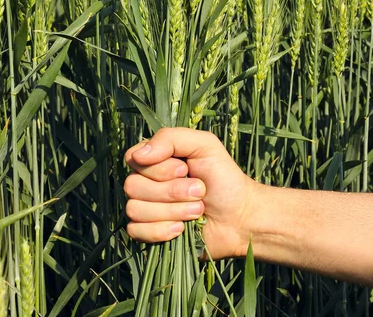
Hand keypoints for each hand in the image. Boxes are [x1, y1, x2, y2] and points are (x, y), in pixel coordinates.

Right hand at [124, 127, 256, 258]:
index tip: (185, 170)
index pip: (133, 158)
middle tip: (199, 191)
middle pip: (132, 186)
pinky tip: (181, 229)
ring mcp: (146, 208)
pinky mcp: (149, 234)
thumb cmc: (224, 177)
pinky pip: (136, 231)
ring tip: (197, 211)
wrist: (239, 217)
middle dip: (171, 191)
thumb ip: (171, 138)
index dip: (157, 168)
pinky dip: (161, 230)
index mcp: (156, 159)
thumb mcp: (204, 145)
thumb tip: (138, 155)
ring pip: (135, 209)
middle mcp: (146, 182)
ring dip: (172, 211)